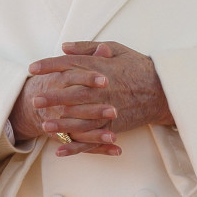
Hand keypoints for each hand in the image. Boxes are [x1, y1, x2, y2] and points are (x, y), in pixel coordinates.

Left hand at [28, 41, 174, 156]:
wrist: (163, 90)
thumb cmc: (138, 66)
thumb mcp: (116, 48)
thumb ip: (88, 47)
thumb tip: (64, 47)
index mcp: (100, 68)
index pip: (69, 65)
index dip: (49, 66)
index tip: (33, 68)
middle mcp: (101, 89)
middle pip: (70, 92)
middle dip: (51, 96)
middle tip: (34, 100)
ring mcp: (107, 109)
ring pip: (79, 118)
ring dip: (60, 123)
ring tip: (44, 125)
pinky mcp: (113, 125)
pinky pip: (91, 137)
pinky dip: (76, 145)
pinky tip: (61, 149)